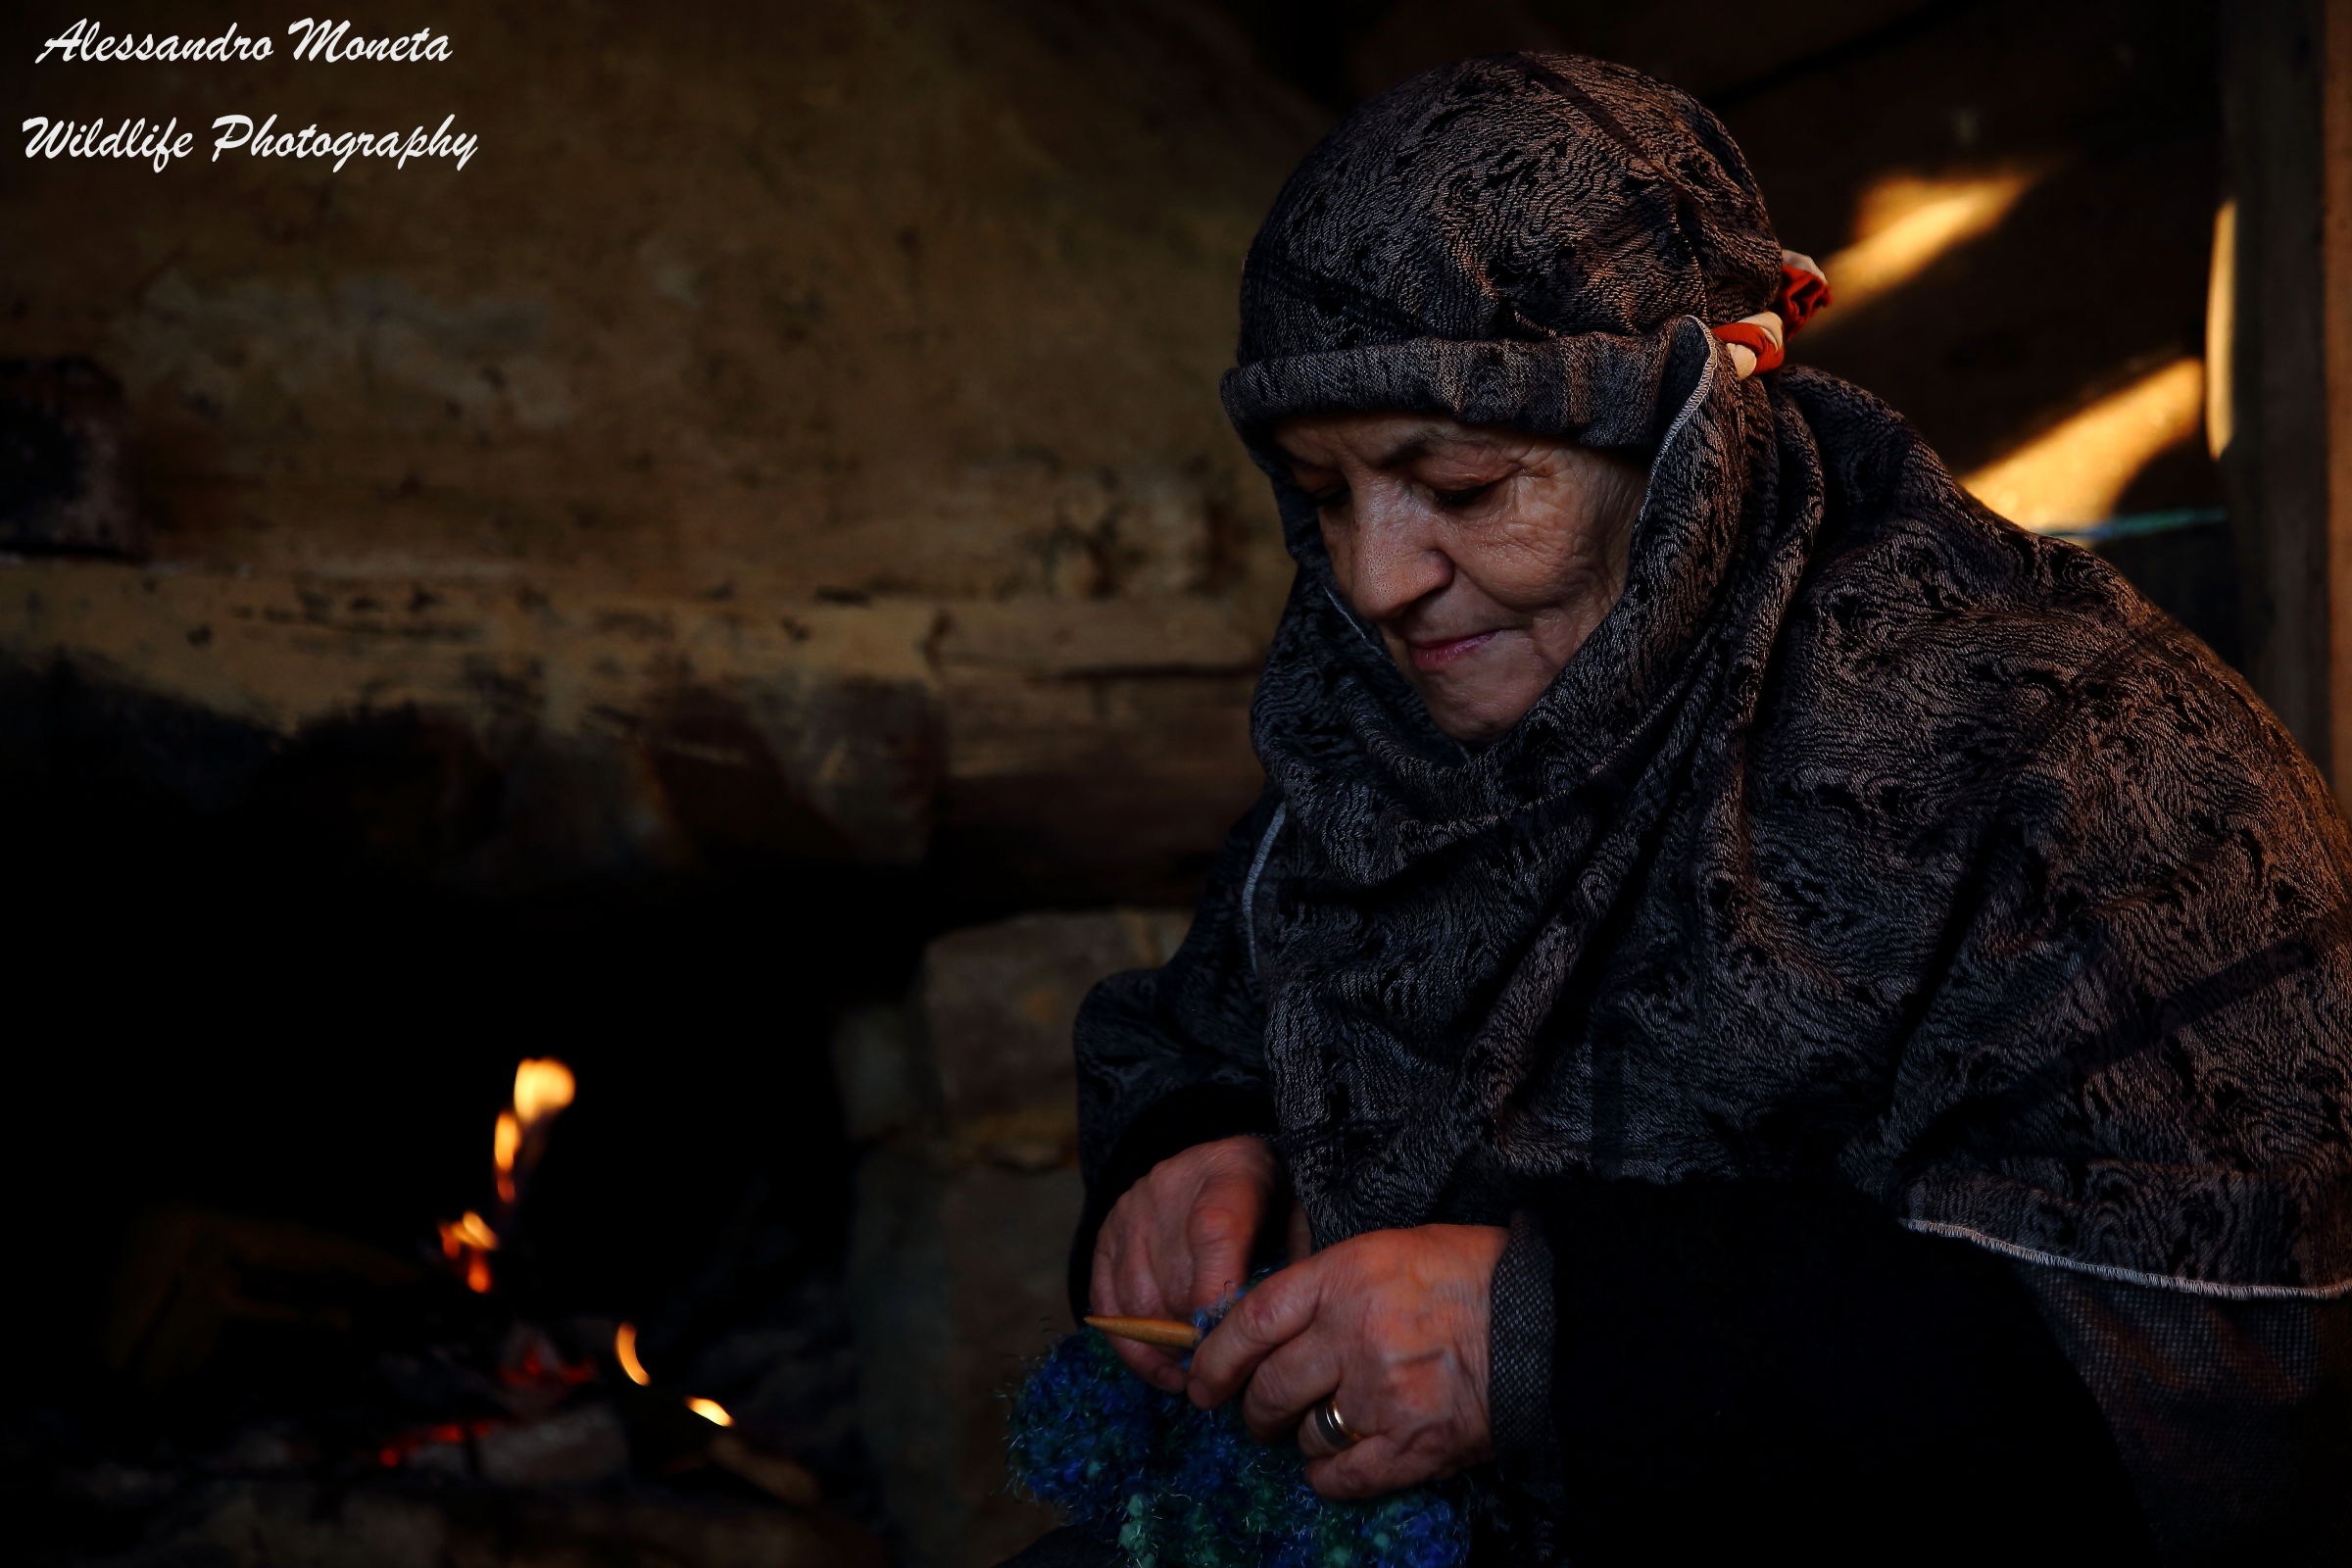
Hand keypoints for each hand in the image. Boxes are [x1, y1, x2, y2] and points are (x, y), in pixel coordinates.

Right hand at [1089, 1135, 1278, 1392]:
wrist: (1221, 1161)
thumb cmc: (1269, 1199)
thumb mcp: (1298, 1218)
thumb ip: (1292, 1265)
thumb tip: (1276, 1327)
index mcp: (1229, 1175)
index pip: (1215, 1235)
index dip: (1220, 1295)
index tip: (1232, 1341)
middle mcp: (1168, 1190)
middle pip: (1175, 1281)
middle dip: (1199, 1337)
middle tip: (1224, 1373)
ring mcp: (1130, 1215)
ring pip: (1138, 1300)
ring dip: (1166, 1348)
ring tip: (1195, 1376)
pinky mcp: (1105, 1237)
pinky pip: (1106, 1303)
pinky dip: (1131, 1345)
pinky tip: (1161, 1369)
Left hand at [1186, 1223, 1506, 1498]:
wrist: (1546, 1319)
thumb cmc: (1469, 1275)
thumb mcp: (1387, 1250)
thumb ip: (1327, 1286)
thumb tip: (1270, 1326)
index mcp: (1344, 1275)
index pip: (1252, 1320)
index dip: (1215, 1356)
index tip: (1201, 1378)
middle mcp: (1353, 1333)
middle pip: (1269, 1386)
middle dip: (1251, 1409)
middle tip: (1253, 1413)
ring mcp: (1382, 1393)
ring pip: (1304, 1433)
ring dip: (1298, 1438)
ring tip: (1313, 1429)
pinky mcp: (1412, 1443)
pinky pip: (1342, 1476)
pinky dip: (1328, 1477)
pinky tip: (1335, 1466)